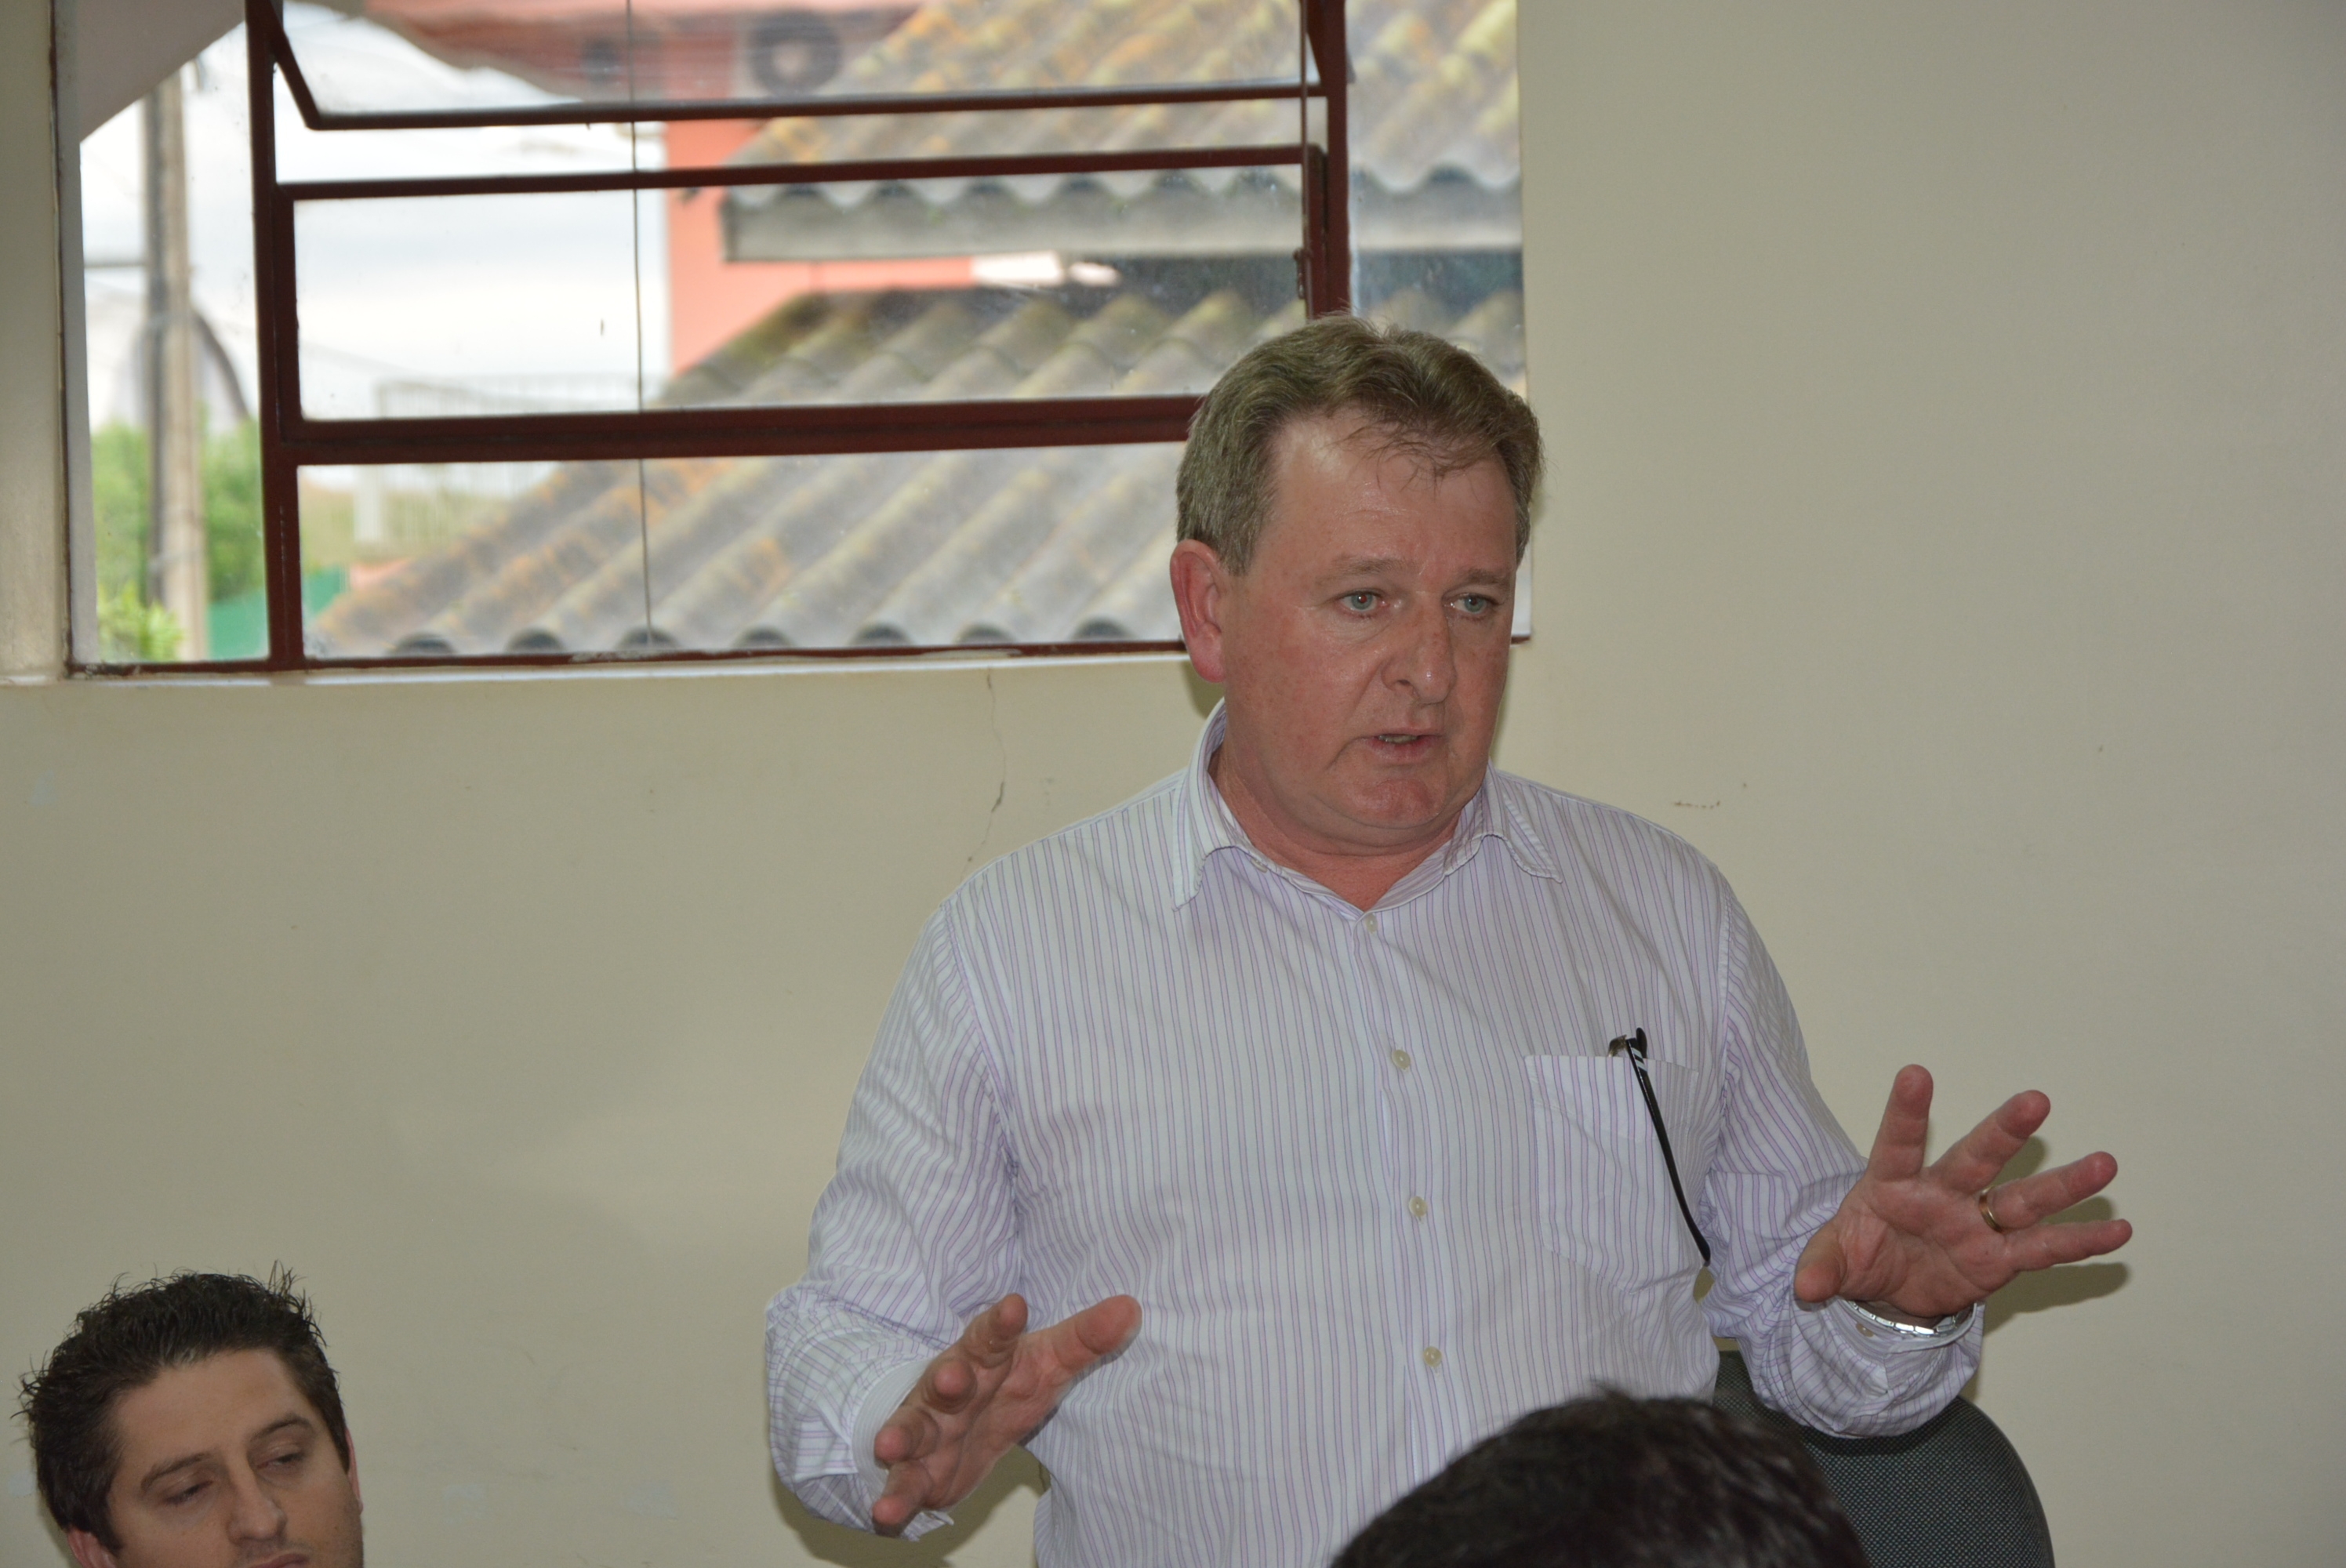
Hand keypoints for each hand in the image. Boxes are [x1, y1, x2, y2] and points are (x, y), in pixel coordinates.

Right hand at [871, 1293, 1141, 1534]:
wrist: (952, 1425)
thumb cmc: (1002, 1386)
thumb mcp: (1046, 1363)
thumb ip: (1085, 1340)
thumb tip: (1129, 1308)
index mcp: (983, 1360)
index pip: (992, 1337)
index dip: (1002, 1324)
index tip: (1014, 1307)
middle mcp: (949, 1391)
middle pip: (947, 1379)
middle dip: (947, 1378)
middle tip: (951, 1375)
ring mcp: (928, 1431)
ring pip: (912, 1429)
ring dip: (902, 1436)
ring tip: (889, 1445)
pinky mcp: (916, 1472)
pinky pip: (902, 1485)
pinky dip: (893, 1498)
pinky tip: (884, 1513)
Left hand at [1794, 1065, 2131, 1320]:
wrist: (1886, 1289)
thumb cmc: (1861, 1253)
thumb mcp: (1832, 1261)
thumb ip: (1822, 1267)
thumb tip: (1804, 1287)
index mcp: (1892, 1183)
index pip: (1897, 1142)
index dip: (1906, 1111)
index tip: (1916, 1073)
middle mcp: (1942, 1194)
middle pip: (1975, 1157)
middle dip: (2004, 1131)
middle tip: (2036, 1100)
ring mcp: (1976, 1224)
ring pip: (2023, 1199)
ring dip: (2063, 1185)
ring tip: (2105, 1163)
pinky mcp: (1999, 1260)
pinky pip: (2043, 1249)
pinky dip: (2080, 1242)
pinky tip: (2119, 1231)